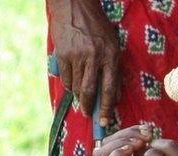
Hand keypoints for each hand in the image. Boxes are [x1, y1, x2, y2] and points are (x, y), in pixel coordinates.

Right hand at [49, 0, 120, 125]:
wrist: (75, 7)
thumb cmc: (98, 27)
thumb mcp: (113, 45)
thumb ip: (114, 69)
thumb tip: (114, 96)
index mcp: (110, 55)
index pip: (109, 89)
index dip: (107, 108)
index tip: (105, 121)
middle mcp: (94, 56)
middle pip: (90, 92)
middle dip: (89, 108)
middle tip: (88, 115)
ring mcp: (77, 55)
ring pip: (76, 87)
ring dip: (79, 96)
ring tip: (81, 98)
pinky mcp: (63, 54)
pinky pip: (66, 79)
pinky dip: (69, 86)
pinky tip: (72, 84)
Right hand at [93, 125, 153, 155]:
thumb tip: (156, 136)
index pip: (118, 139)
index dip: (132, 131)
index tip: (149, 129)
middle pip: (107, 142)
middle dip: (126, 133)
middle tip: (144, 133)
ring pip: (101, 151)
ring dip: (120, 142)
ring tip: (138, 141)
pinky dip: (116, 155)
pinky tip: (131, 151)